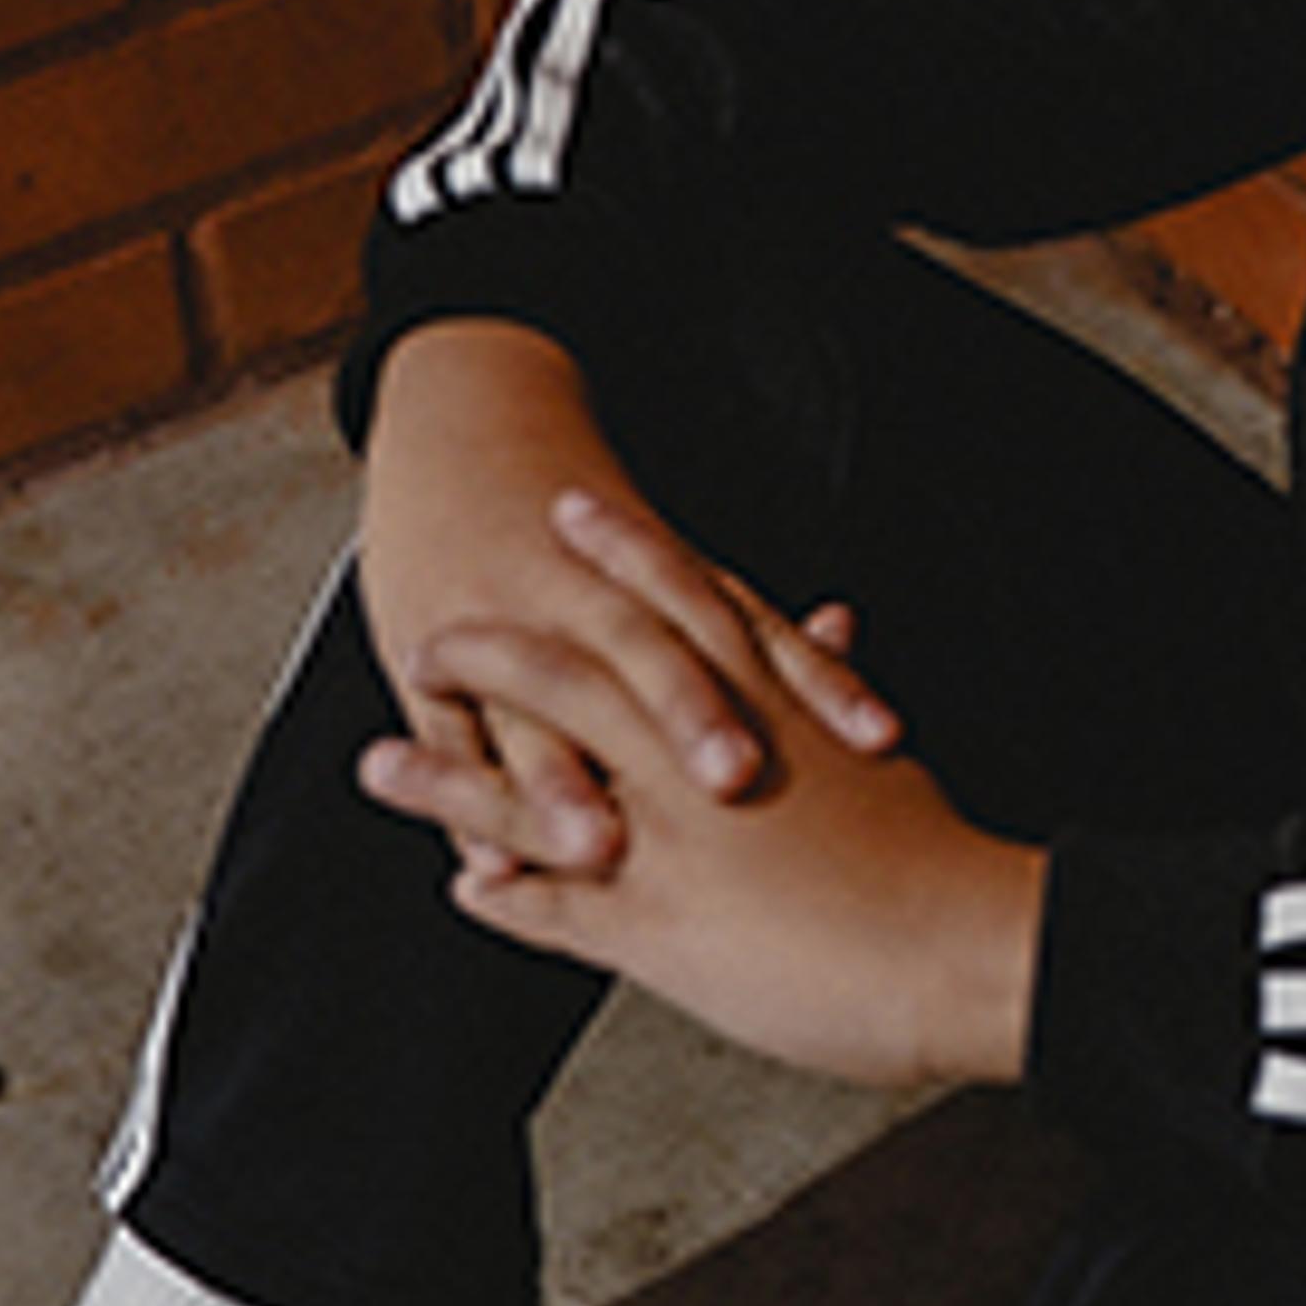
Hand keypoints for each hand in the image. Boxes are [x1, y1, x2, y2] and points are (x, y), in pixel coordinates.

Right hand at [357, 323, 894, 874]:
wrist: (464, 441)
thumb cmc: (588, 548)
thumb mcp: (674, 575)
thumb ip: (755, 622)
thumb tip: (845, 629)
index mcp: (664, 582)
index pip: (757, 629)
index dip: (818, 682)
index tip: (878, 740)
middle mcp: (589, 597)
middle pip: (646, 653)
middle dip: (687, 716)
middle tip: (736, 780)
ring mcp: (503, 624)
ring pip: (536, 706)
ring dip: (562, 783)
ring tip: (596, 848)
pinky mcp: (428, 656)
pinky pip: (448, 730)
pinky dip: (463, 793)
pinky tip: (487, 864)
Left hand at [360, 605, 1043, 1089]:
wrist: (971, 944)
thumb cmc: (939, 857)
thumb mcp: (874, 747)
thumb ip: (827, 684)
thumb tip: (826, 627)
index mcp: (763, 703)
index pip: (672, 603)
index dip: (614, 555)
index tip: (567, 511)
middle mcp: (699, 757)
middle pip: (570, 678)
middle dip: (490, 651)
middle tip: (430, 630)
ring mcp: (670, 840)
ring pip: (529, 790)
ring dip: (447, 779)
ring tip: (380, 764)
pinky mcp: (662, 929)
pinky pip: (556, 907)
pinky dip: (505, 897)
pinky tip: (466, 892)